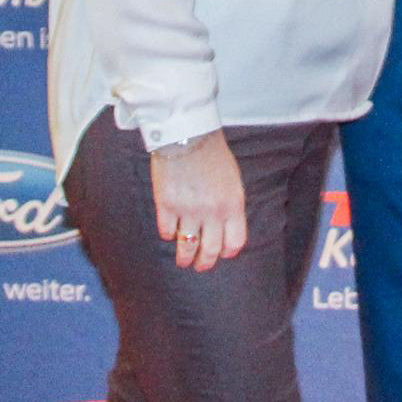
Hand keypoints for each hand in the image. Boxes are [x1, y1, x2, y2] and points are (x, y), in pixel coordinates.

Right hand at [151, 129, 246, 271]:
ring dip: (185, 258)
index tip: (222, 253)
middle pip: (210, 251)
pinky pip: (167, 231)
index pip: (234, 242)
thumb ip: (230, 205)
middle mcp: (212, 212)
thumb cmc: (213, 155)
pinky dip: (169, 234)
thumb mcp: (232, 180)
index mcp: (233, 204)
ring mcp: (189, 210)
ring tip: (183, 260)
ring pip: (187, 247)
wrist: (188, 135)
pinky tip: (170, 232)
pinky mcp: (167, 205)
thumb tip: (225, 228)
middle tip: (200, 266)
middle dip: (205, 263)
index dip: (227, 251)